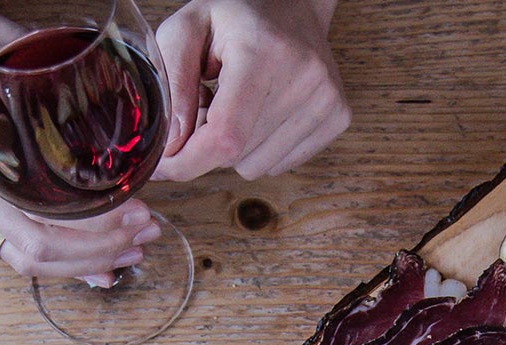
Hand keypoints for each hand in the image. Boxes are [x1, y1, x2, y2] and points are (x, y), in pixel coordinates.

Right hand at [0, 126, 161, 286]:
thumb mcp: (32, 82)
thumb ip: (69, 115)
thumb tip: (121, 139)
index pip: (40, 233)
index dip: (94, 232)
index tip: (138, 212)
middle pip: (38, 255)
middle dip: (99, 251)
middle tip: (144, 233)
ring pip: (33, 262)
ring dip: (89, 261)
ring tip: (135, 246)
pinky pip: (28, 252)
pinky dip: (70, 261)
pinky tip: (104, 264)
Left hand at [152, 0, 349, 181]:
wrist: (293, 1)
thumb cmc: (236, 13)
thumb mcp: (187, 29)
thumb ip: (172, 84)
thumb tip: (173, 146)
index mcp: (262, 54)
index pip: (226, 138)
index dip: (189, 161)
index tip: (167, 163)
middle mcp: (303, 78)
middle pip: (236, 156)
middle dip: (209, 141)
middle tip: (209, 102)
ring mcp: (326, 99)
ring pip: (257, 166)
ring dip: (237, 145)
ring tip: (238, 104)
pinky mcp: (338, 115)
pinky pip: (282, 163)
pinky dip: (263, 147)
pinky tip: (262, 111)